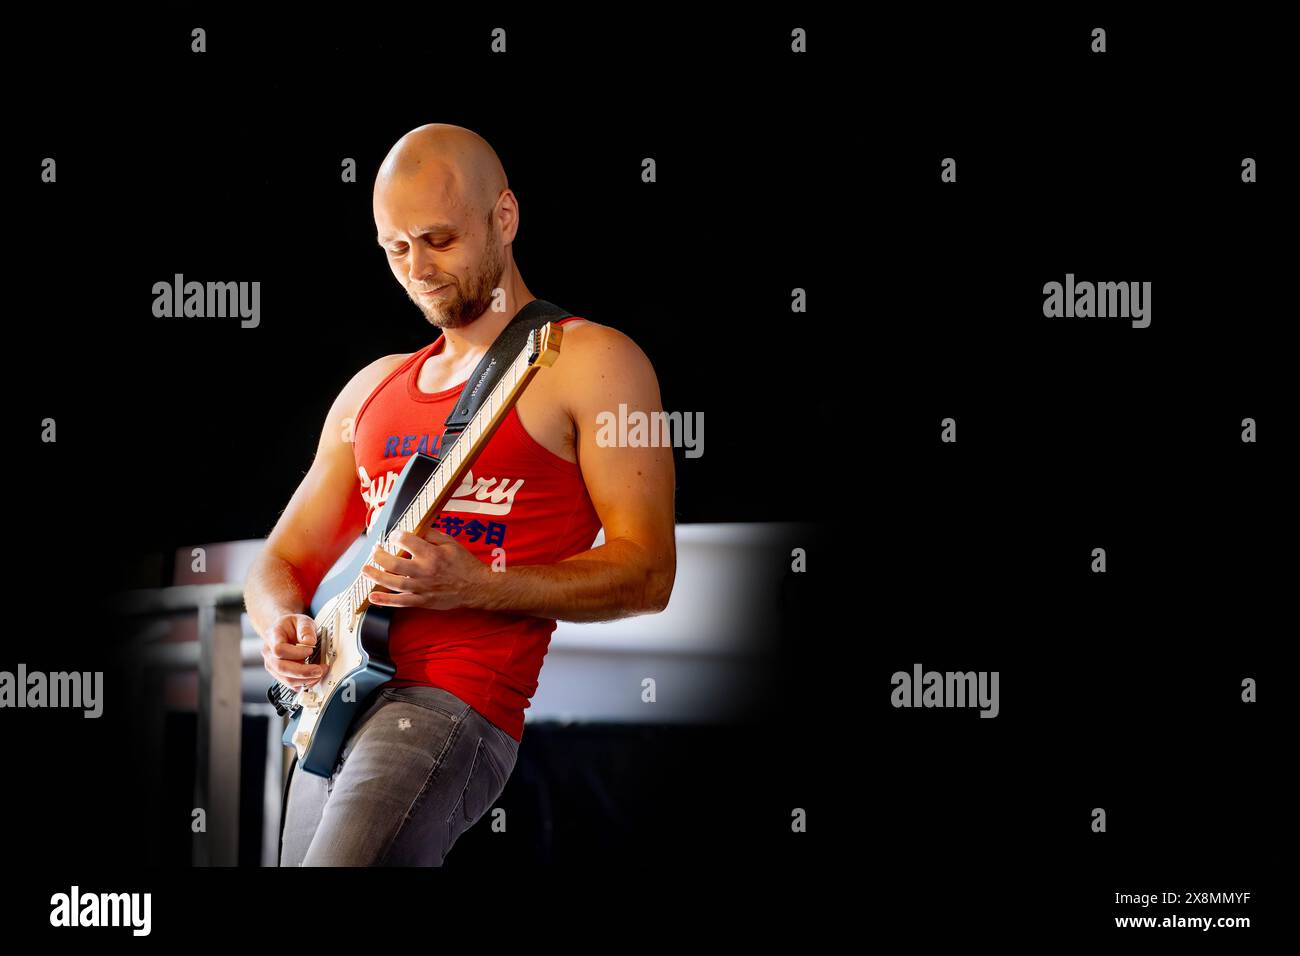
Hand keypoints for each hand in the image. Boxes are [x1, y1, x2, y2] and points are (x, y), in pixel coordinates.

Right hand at [261, 612, 322, 689]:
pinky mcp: (280, 675)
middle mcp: (269, 653)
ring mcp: (273, 666)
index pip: (279, 650)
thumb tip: (309, 643)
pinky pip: (291, 684)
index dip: (296, 653)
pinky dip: (304, 683)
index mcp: (272, 637)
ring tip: (320, 672)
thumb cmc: (292, 626)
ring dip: (306, 679)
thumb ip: (306, 629)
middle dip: (303, 671)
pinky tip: (314, 677)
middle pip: (281, 668)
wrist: (284, 631)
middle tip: (319, 669)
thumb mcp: (302, 620)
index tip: (310, 650)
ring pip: (286, 679)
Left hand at [362, 528, 488, 610]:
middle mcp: (424, 571)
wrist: (477, 587)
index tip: (393, 535)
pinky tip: (372, 597)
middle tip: (375, 550)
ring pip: (392, 582)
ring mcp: (421, 588)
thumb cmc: (464, 564)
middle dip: (379, 555)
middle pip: (393, 563)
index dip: (396, 535)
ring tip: (365, 569)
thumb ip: (432, 535)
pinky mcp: (422, 601)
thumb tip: (415, 530)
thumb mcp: (451, 543)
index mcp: (432, 554)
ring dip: (375, 575)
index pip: (406, 540)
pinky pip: (400, 603)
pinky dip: (384, 601)